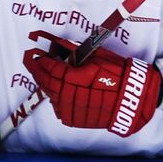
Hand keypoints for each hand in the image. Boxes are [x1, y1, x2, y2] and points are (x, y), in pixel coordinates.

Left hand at [23, 31, 161, 137]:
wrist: (131, 99)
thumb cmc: (117, 75)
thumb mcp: (97, 57)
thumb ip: (75, 51)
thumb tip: (58, 43)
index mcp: (75, 78)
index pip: (51, 68)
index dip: (41, 62)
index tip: (34, 56)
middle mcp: (69, 94)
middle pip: (46, 82)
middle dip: (38, 72)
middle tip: (31, 64)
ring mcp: (70, 108)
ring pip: (50, 95)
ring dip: (45, 84)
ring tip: (42, 76)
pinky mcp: (73, 119)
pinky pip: (57, 107)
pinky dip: (55, 97)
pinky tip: (56, 90)